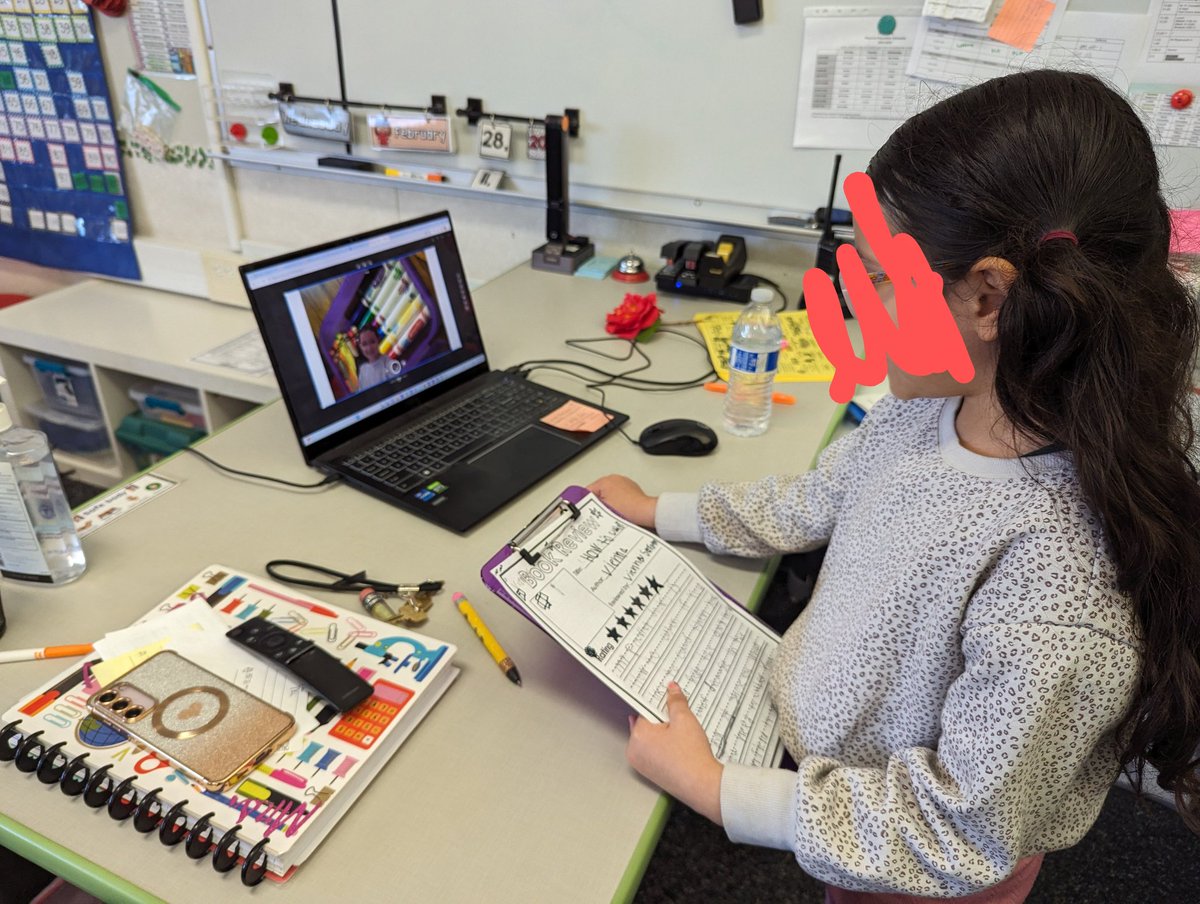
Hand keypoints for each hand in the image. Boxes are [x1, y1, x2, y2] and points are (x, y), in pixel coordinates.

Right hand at [587, 475, 656, 528]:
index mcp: (605, 480)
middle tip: (599, 514)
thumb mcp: (603, 509)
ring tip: (612, 514)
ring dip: (608, 504)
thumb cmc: (629, 510)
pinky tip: (620, 512)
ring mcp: (625, 484)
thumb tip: (582, 506)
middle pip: (598, 492)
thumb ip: (590, 506)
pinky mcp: (632, 490)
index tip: (583, 511)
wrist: (647, 513)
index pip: (587, 491)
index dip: (584, 503)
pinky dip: (618, 504)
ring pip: (609, 495)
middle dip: (597, 503)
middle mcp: (615, 479)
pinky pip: (619, 497)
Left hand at [626, 682, 723, 824]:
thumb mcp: (685, 720)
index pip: (645, 711)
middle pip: (647, 725)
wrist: (703, 786)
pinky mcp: (650, 773)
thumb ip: (676, 701)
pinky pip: (654, 753)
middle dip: (662, 720)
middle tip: (680, 721)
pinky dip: (665, 747)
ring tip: (682, 737)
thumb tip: (671, 689)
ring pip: (651, 739)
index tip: (670, 701)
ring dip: (664, 734)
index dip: (660, 705)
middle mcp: (634, 751)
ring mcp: (641, 764)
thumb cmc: (692, 755)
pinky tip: (681, 748)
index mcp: (638, 735)